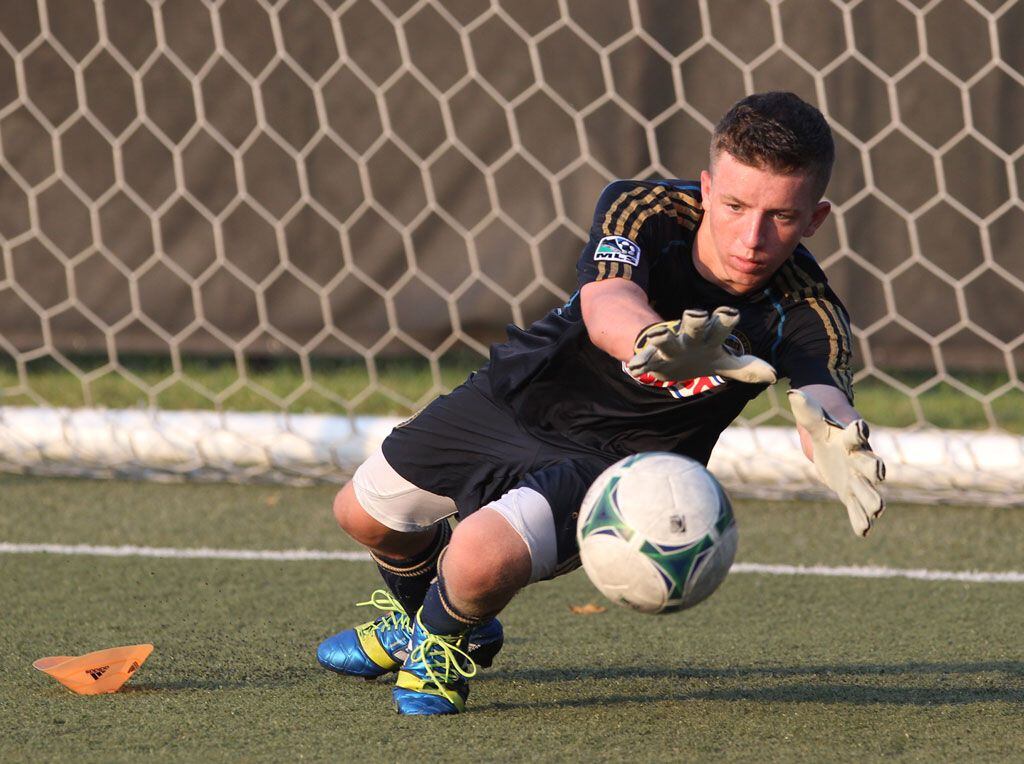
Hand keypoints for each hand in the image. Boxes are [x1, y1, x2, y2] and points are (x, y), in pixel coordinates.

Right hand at [626, 306, 776, 385]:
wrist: (665, 354)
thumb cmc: (698, 355)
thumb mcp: (722, 362)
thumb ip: (745, 368)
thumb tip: (773, 375)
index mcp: (708, 337)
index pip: (719, 325)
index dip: (724, 319)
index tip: (730, 313)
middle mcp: (689, 337)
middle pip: (694, 326)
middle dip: (695, 320)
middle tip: (695, 314)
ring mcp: (669, 346)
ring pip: (666, 339)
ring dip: (663, 337)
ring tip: (659, 335)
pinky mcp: (652, 356)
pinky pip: (645, 359)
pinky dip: (640, 362)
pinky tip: (636, 366)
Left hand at [788, 389, 885, 536]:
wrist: (833, 442)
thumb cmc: (825, 428)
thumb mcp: (814, 421)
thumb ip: (806, 411)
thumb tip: (792, 393)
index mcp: (850, 438)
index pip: (855, 433)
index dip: (857, 430)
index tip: (859, 427)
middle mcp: (860, 459)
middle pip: (869, 464)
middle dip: (873, 469)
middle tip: (879, 474)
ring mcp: (858, 478)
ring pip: (867, 490)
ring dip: (872, 500)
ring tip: (878, 511)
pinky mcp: (851, 492)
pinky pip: (856, 507)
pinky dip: (860, 519)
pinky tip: (864, 532)